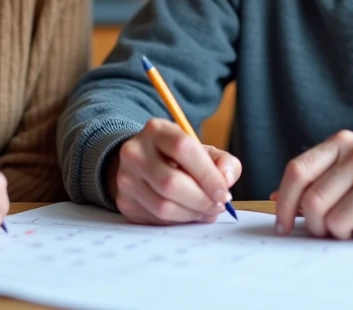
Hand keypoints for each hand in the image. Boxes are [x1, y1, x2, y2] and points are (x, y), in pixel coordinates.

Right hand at [107, 118, 240, 224]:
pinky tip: (189, 214)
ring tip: (207, 211)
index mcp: (156, 130)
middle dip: (201, 200)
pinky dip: (179, 221)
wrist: (141, 164)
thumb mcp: (201, 151)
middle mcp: (134, 151)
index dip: (207, 174)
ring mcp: (125, 178)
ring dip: (192, 214)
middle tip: (218, 206)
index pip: (183, 148)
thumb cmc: (177, 158)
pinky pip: (156, 220)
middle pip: (171, 182)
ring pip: (163, 206)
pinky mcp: (125, 202)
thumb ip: (223, 161)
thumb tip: (227, 179)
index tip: (224, 192)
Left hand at [272, 130, 352, 238]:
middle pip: (311, 200)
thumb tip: (279, 196)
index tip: (282, 222)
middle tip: (324, 230)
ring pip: (331, 220)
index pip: (297, 170)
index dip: (284, 201)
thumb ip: (319, 177)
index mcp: (343, 142)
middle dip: (313, 224)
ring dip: (339, 230)